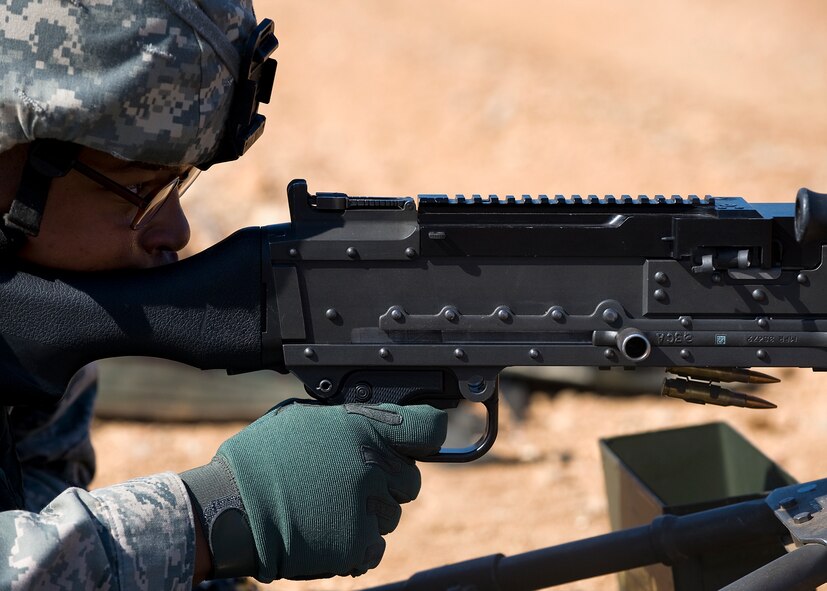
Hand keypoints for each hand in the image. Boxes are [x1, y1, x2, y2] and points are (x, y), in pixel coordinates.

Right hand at [181, 402, 446, 581]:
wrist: (229, 510)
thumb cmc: (261, 459)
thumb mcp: (305, 418)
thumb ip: (351, 420)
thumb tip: (377, 421)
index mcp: (365, 427)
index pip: (428, 427)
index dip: (425, 434)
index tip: (421, 439)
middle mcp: (375, 465)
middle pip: (410, 478)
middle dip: (386, 480)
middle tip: (347, 482)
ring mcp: (369, 508)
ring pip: (392, 514)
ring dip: (369, 513)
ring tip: (326, 507)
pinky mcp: (358, 546)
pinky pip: (375, 546)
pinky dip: (356, 544)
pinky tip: (326, 531)